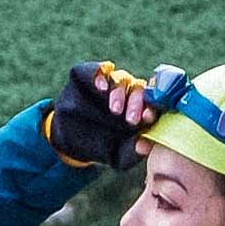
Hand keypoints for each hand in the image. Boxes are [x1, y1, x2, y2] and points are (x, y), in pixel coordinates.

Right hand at [41, 60, 158, 169]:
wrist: (71, 141)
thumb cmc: (102, 147)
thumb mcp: (118, 155)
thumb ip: (132, 151)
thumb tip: (145, 146)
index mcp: (141, 108)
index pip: (153, 102)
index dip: (153, 107)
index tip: (148, 119)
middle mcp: (127, 92)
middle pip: (139, 88)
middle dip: (136, 103)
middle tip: (131, 120)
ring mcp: (109, 82)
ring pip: (121, 78)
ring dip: (119, 92)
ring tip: (115, 109)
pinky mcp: (87, 76)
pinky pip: (95, 70)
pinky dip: (99, 75)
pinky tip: (101, 87)